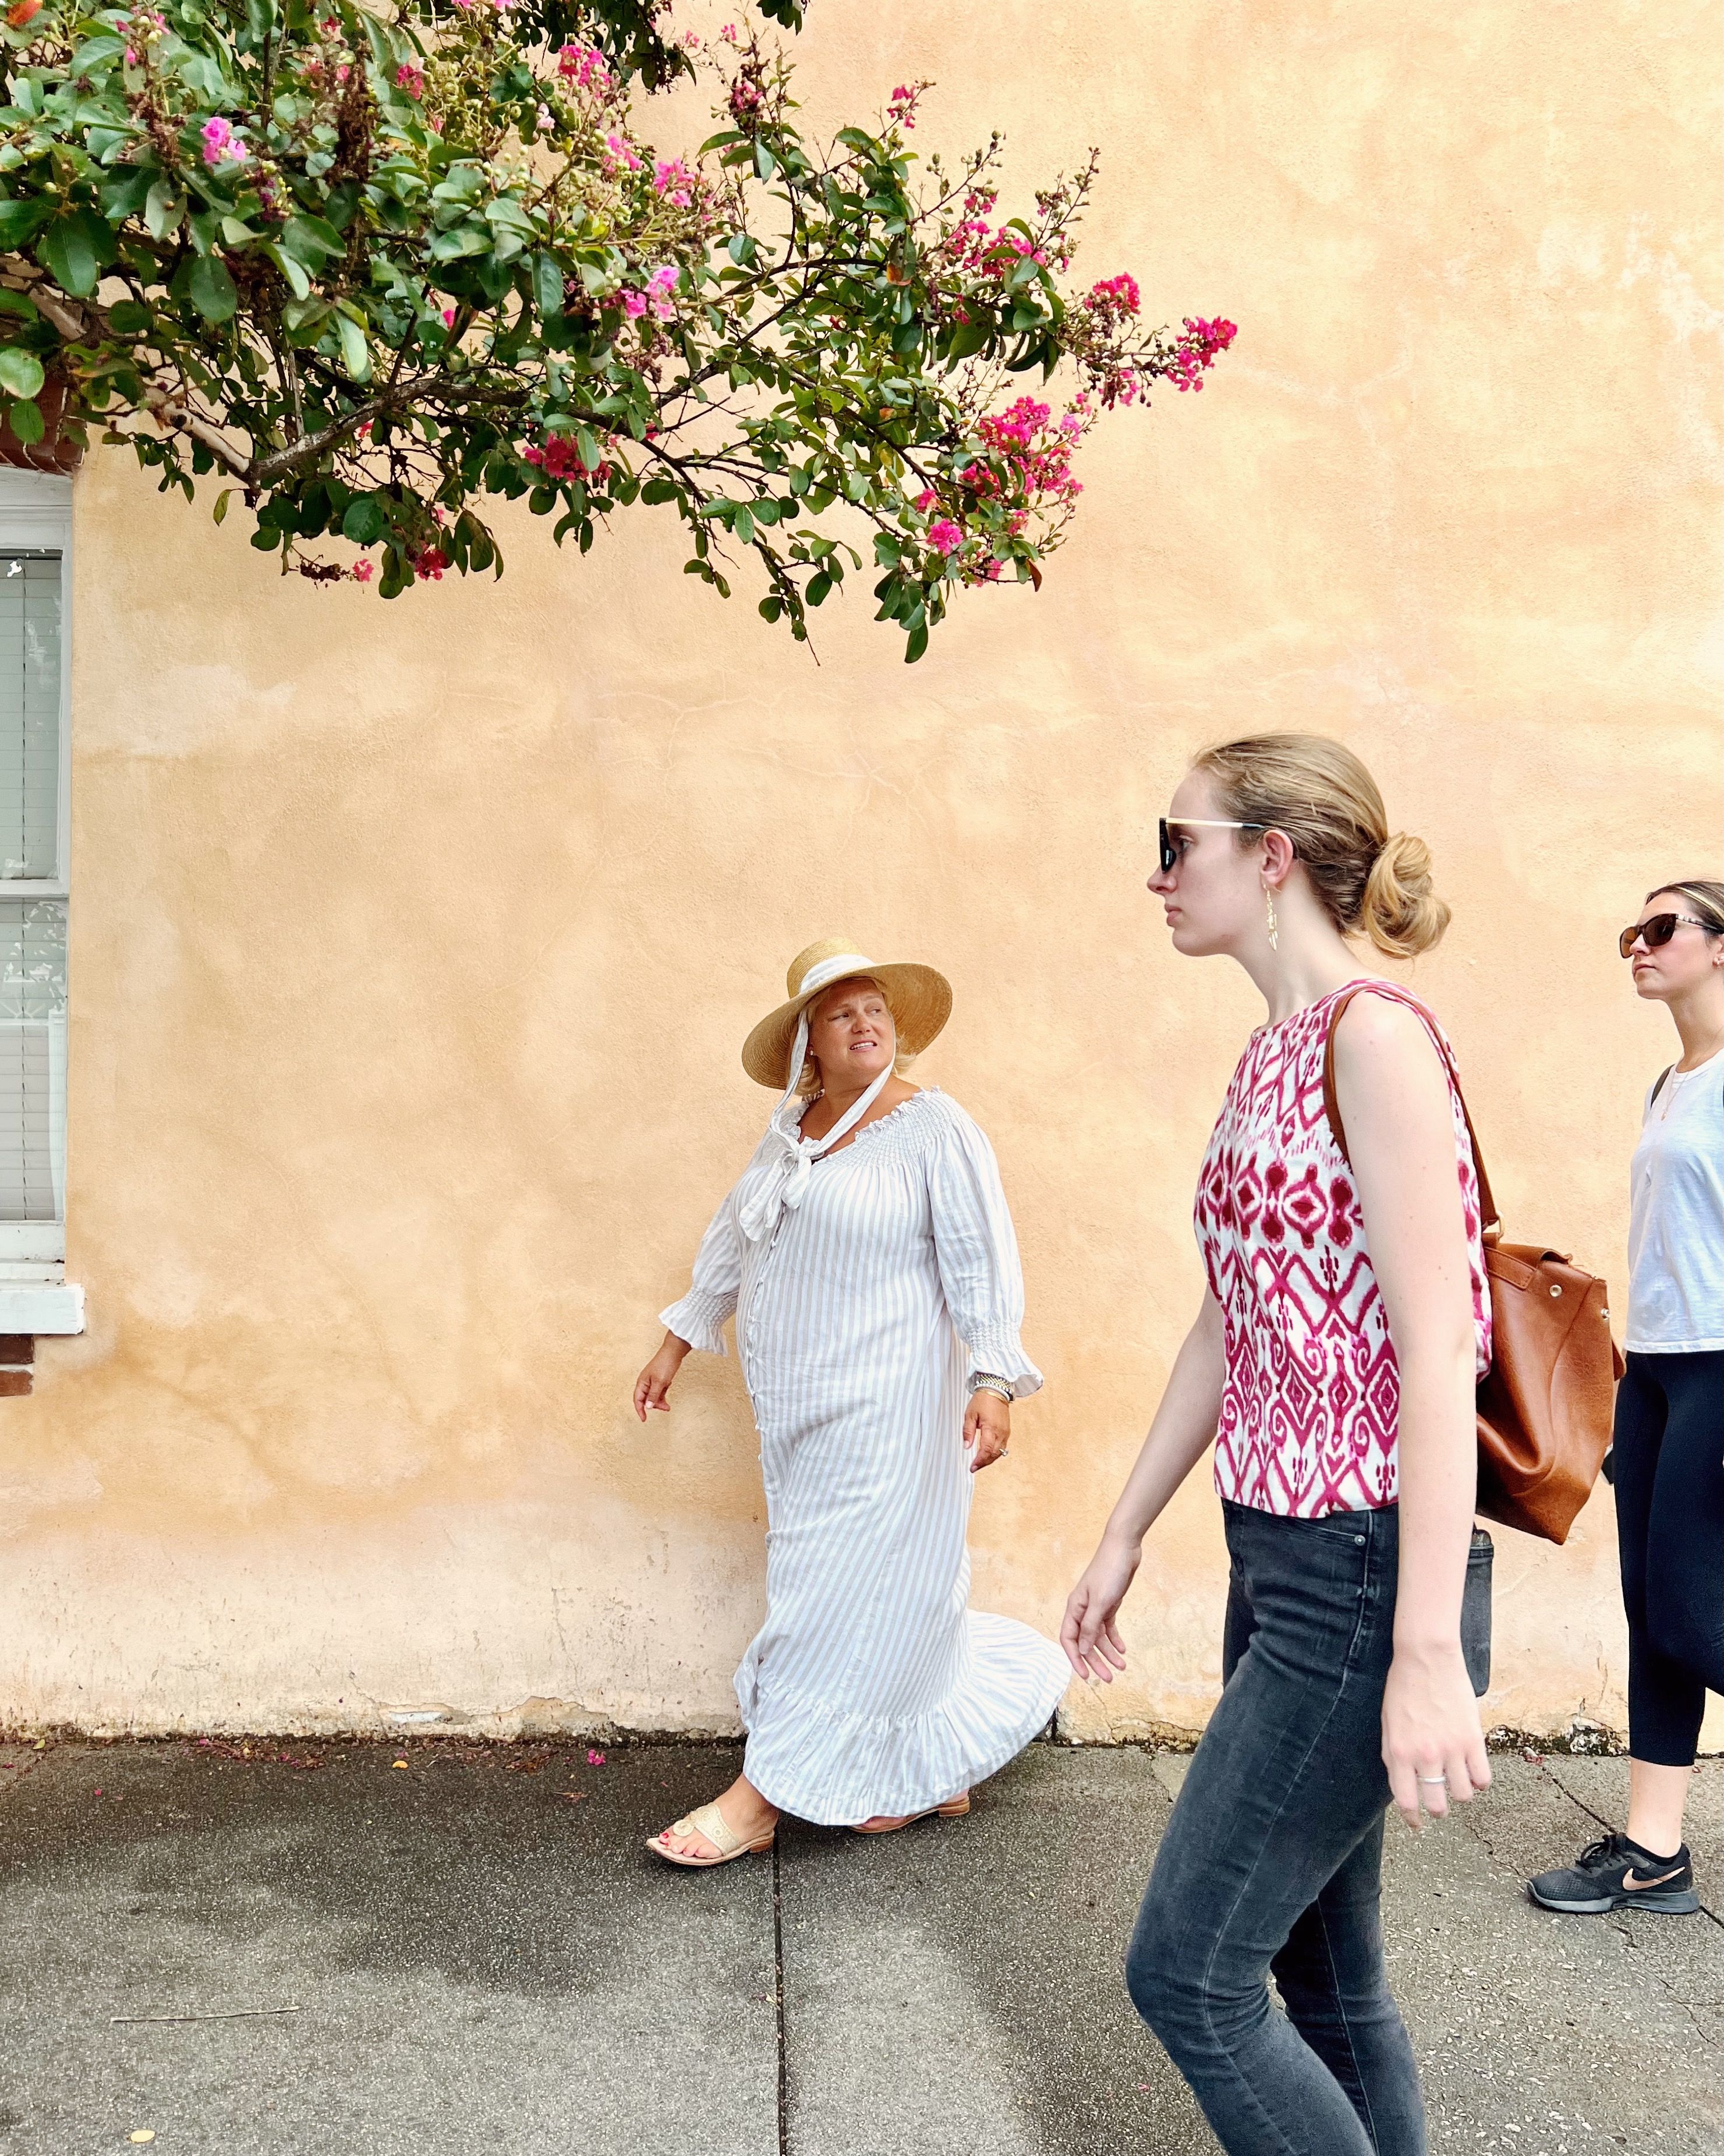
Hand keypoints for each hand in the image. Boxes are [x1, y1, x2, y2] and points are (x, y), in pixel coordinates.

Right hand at [633, 1334, 690, 1422]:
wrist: (674, 1352)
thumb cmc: (665, 1364)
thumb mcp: (660, 1382)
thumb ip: (653, 1395)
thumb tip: (648, 1407)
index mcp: (642, 1382)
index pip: (637, 1399)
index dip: (639, 1410)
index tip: (644, 1419)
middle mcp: (645, 1382)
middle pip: (646, 1399)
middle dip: (654, 1405)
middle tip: (665, 1408)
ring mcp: (652, 1381)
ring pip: (653, 1397)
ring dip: (660, 1402)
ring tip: (668, 1406)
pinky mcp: (659, 1380)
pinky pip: (659, 1392)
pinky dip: (662, 1396)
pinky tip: (667, 1397)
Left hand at [964, 1389, 1010, 1471]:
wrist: (996, 1390)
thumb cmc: (982, 1400)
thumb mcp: (970, 1414)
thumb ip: (968, 1431)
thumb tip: (966, 1446)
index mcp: (991, 1428)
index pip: (986, 1450)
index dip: (979, 1460)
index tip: (972, 1467)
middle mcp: (1001, 1432)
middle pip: (994, 1454)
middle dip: (984, 1463)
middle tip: (974, 1468)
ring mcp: (1005, 1432)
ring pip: (1000, 1452)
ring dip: (990, 1459)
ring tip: (979, 1463)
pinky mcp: (1007, 1431)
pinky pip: (1002, 1446)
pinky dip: (995, 1453)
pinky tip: (987, 1455)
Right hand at [1060, 1533, 1140, 1681]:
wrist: (1124, 1548)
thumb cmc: (1109, 1571)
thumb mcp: (1101, 1601)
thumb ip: (1091, 1626)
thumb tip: (1083, 1650)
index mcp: (1075, 1608)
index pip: (1069, 1640)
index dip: (1076, 1659)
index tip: (1086, 1676)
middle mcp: (1083, 1609)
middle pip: (1086, 1642)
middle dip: (1096, 1661)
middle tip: (1109, 1678)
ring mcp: (1096, 1607)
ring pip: (1099, 1637)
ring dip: (1108, 1653)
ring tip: (1122, 1667)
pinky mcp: (1109, 1603)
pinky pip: (1108, 1627)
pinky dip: (1115, 1640)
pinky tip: (1122, 1650)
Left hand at [1381, 1639, 1490, 1828]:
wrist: (1426, 1657)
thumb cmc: (1403, 1688)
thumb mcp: (1388, 1724)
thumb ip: (1393, 1756)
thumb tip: (1403, 1785)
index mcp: (1399, 1752)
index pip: (1406, 1801)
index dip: (1413, 1819)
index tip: (1417, 1825)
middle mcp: (1425, 1755)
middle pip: (1437, 1805)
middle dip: (1438, 1810)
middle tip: (1439, 1804)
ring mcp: (1451, 1748)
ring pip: (1463, 1796)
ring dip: (1460, 1794)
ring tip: (1456, 1781)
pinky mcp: (1473, 1739)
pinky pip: (1483, 1778)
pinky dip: (1480, 1781)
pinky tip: (1473, 1771)